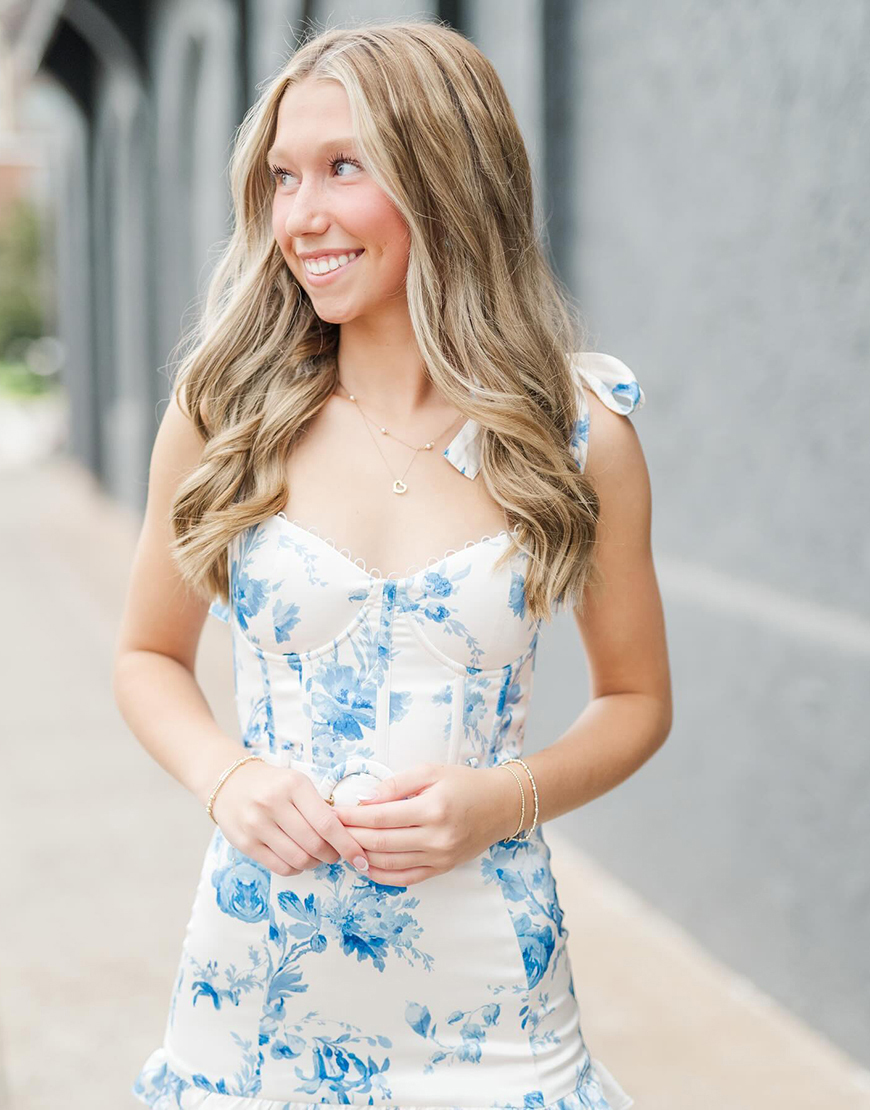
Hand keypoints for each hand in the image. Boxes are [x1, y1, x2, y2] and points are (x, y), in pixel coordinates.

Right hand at [210, 759, 370, 876]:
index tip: (360, 858)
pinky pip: (280, 867)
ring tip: (315, 856)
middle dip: (332, 855)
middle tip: (335, 854)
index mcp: (294, 785)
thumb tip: (348, 836)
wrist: (230, 783)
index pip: (327, 823)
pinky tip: (297, 859)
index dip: (347, 845)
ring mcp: (257, 824)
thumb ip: (320, 807)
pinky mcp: (245, 843)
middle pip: (314, 844)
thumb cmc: (273, 784)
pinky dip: (296, 868)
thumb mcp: (298, 783)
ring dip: (314, 863)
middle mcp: (273, 804)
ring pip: (298, 859)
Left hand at [330, 761, 519, 886]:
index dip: (352, 817)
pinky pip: (405, 879)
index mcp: (432, 809)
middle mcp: (436, 837)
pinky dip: (381, 876)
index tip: (334, 812)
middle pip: (380, 843)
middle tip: (331, 830)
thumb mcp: (431, 771)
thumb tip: (365, 800)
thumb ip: (396, 785)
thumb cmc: (465, 783)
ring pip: (389, 864)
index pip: (380, 817)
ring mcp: (440, 857)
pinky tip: (365, 866)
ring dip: (361, 857)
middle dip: (350, 837)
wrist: (500, 805)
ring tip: (343, 847)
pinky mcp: (442, 869)